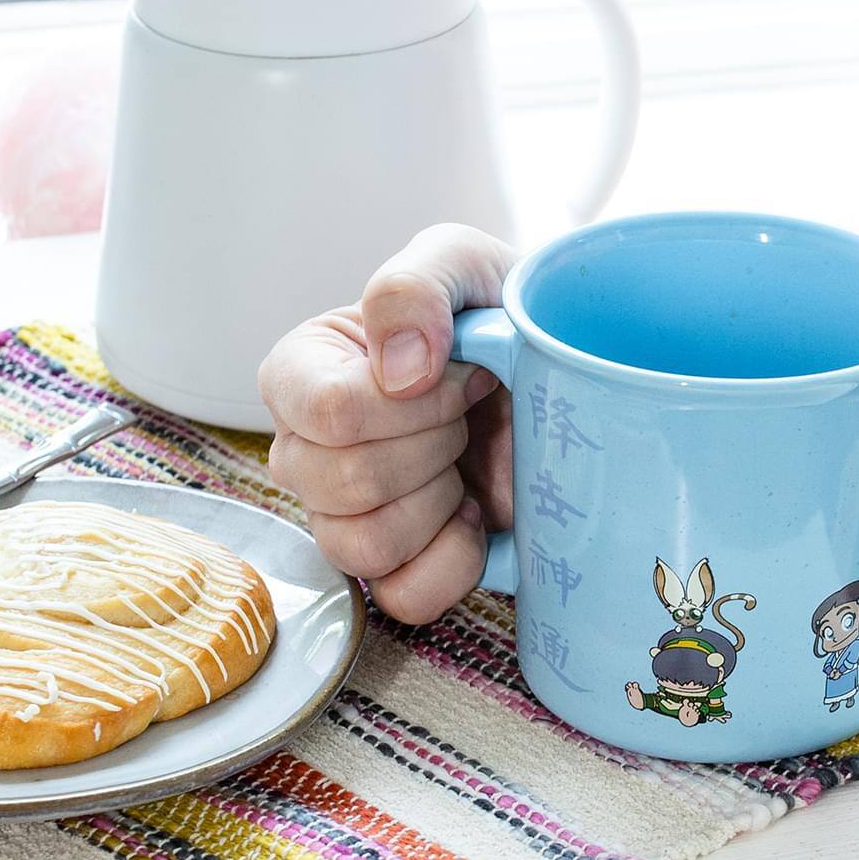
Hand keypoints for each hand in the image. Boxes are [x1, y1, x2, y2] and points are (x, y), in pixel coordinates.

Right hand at [259, 224, 517, 622]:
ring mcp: (343, 516)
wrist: (557, 372)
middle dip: (434, 445)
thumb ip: (415, 286)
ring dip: (437, 502)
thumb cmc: (493, 314)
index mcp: (301, 371)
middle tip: (469, 412)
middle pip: (342, 482)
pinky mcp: (397, 569)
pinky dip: (454, 562)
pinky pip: (403, 598)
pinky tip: (476, 513)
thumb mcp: (461, 261)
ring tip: (465, 461)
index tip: (463, 370)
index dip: (412, 401)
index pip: (328, 411)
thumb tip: (400, 369)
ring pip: (361, 546)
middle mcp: (304, 449)